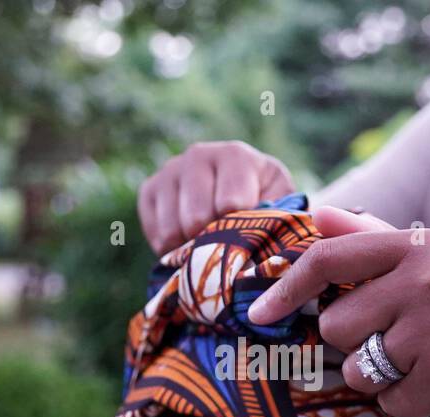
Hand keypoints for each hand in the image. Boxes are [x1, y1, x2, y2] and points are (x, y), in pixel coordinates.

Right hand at [138, 140, 295, 255]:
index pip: (230, 204)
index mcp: (235, 155)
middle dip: (212, 240)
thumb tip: (266, 240)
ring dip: (191, 247)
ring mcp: (170, 170)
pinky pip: (155, 232)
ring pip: (173, 228)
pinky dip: (171, 248)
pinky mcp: (148, 189)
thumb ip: (276, 217)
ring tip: (208, 242)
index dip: (237, 230)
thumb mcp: (281, 207)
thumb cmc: (265, 205)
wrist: (240, 198)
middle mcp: (198, 154)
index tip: (247, 235)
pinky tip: (188, 241)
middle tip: (226, 244)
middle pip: (197, 217)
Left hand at [247, 206, 429, 416]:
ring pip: (360, 369)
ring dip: (382, 379)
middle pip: (336, 326)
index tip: (258, 314)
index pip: (330, 260)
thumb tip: (319, 215)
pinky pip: (393, 401)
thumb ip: (374, 240)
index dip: (286, 289)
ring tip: (424, 365)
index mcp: (419, 246)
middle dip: (354, 347)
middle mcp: (428, 279)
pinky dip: (410, 403)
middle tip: (398, 345)